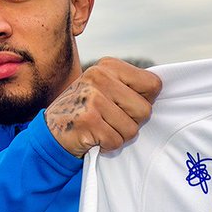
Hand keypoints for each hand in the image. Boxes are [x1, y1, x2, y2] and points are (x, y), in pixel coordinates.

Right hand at [44, 57, 161, 156]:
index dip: (145, 101)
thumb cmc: (86, 110)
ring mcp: (93, 99)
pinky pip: (116, 142)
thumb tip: (160, 91)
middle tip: (111, 120)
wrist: (51, 130)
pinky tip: (94, 137)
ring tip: (101, 128)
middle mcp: (100, 77)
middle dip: (132, 122)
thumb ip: (130, 87)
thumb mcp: (105, 87)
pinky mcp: (88, 121)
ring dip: (119, 135)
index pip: (154, 84)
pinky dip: (107, 145)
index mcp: (108, 66)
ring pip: (132, 130)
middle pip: (145, 110)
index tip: (126, 105)